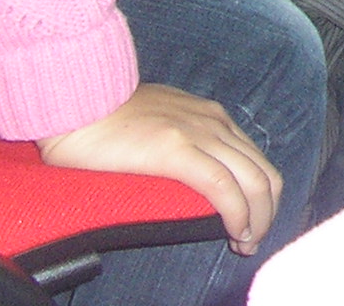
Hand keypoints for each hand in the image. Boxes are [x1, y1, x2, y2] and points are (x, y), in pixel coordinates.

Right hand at [37, 84, 282, 254]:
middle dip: (267, 213)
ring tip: (245, 244)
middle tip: (252, 241)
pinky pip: (223, 187)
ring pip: (253, 181)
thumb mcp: (160, 122)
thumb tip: (187, 172)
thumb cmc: (107, 118)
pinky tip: (235, 233)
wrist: (76, 100)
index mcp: (212, 117)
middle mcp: (215, 122)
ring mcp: (199, 133)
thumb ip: (181, 142)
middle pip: (264, 173)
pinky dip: (237, 215)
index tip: (250, 224)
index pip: (256, 160)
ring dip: (257, 219)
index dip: (261, 197)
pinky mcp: (177, 149)